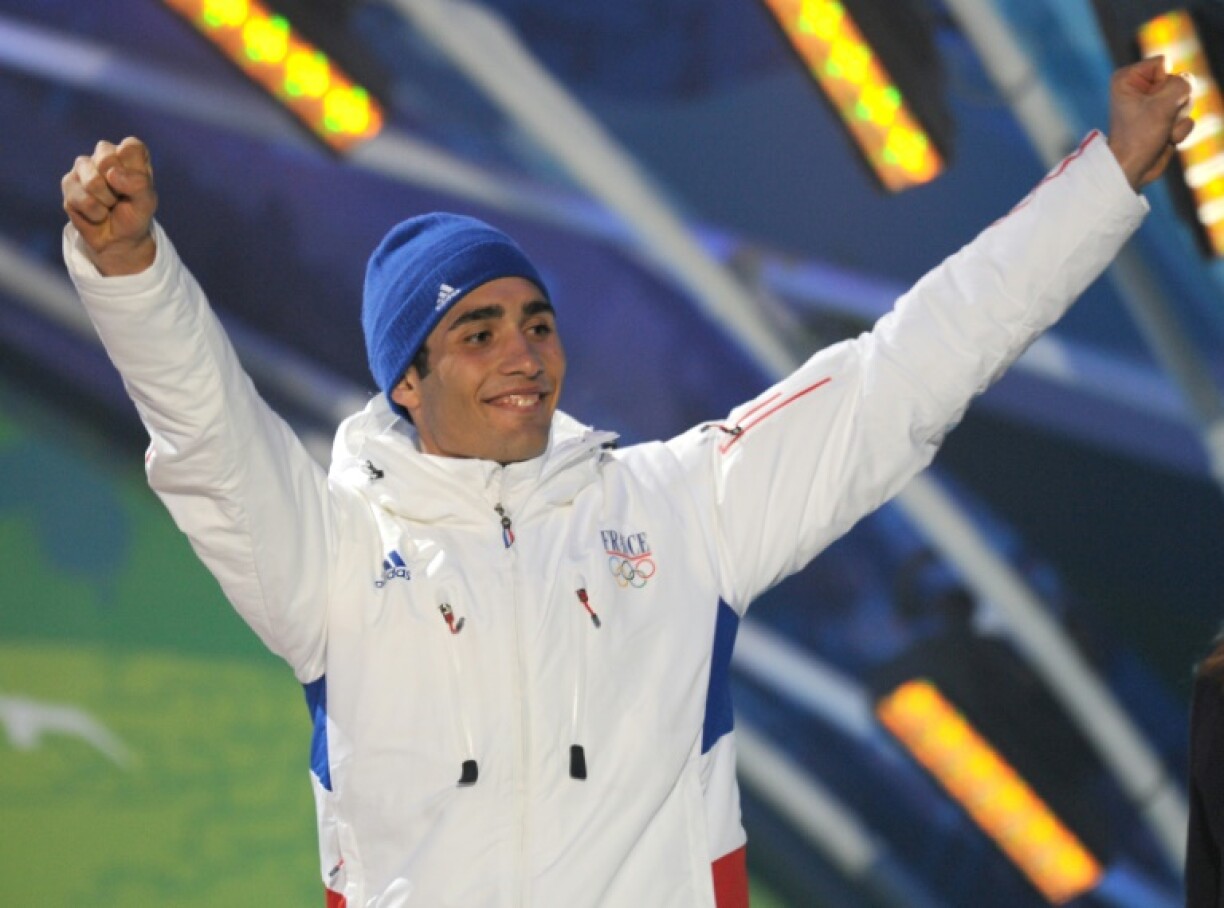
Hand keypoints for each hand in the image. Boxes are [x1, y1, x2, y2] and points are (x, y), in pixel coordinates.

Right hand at [61, 137, 157, 275]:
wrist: (119, 239)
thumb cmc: (135, 215)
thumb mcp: (147, 202)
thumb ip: (138, 184)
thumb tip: (111, 173)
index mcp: (129, 153)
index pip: (131, 146)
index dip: (135, 171)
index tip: (138, 186)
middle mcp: (105, 154)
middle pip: (107, 160)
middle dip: (117, 188)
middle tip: (121, 197)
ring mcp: (84, 167)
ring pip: (93, 182)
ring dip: (106, 202)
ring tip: (109, 205)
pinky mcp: (69, 183)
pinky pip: (82, 199)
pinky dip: (95, 213)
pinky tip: (97, 212)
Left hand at [1107, 57, 1195, 190]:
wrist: (1132, 170)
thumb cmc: (1139, 137)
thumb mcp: (1163, 105)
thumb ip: (1183, 84)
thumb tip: (1189, 82)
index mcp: (1128, 78)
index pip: (1163, 63)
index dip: (1164, 83)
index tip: (1148, 103)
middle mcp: (1140, 88)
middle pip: (1178, 80)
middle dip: (1175, 102)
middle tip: (1158, 119)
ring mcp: (1153, 105)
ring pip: (1186, 98)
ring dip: (1178, 118)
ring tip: (1161, 131)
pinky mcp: (1164, 119)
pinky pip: (1186, 116)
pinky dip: (1180, 130)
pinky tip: (1166, 140)